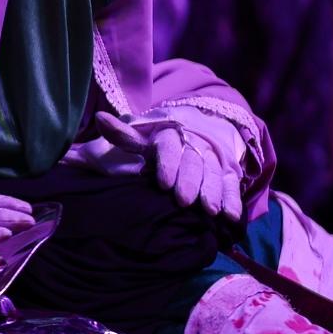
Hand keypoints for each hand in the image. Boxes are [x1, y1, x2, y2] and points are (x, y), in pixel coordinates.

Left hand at [91, 112, 242, 220]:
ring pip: (213, 172)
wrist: (195, 132)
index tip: (163, 183)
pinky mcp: (227, 171)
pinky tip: (230, 216)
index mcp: (170, 134)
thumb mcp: (142, 137)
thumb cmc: (159, 143)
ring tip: (209, 210)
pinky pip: (231, 184)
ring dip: (212, 191)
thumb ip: (122, 134)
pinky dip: (232, 199)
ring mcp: (212, 158)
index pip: (170, 146)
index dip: (168, 164)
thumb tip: (100, 118)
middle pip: (193, 161)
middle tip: (184, 200)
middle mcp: (194, 144)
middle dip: (190, 181)